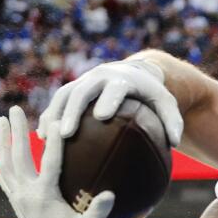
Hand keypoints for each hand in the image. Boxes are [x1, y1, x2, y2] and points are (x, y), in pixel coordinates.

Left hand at [0, 106, 113, 217]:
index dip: (54, 141)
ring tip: (2, 121)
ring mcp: (17, 197)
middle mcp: (26, 194)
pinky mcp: (15, 201)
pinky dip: (2, 159)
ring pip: (5, 163)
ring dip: (2, 141)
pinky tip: (3, 149)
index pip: (49, 162)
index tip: (55, 120)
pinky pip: (4, 175)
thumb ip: (97, 212)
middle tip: (14, 109)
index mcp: (44, 197)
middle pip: (18, 156)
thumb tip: (109, 194)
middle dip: (16, 132)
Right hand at [39, 58, 184, 146]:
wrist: (134, 73)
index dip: (109, 99)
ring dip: (53, 115)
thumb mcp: (166, 104)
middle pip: (82, 92)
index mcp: (122, 79)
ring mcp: (83, 81)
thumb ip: (172, 121)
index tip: (102, 115)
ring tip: (46, 138)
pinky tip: (42, 138)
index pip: (115, 88)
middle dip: (72, 111)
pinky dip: (49, 117)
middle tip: (65, 133)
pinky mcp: (73, 88)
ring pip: (64, 96)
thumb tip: (175, 144)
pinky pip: (57, 102)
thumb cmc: (151, 95)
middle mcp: (99, 77)